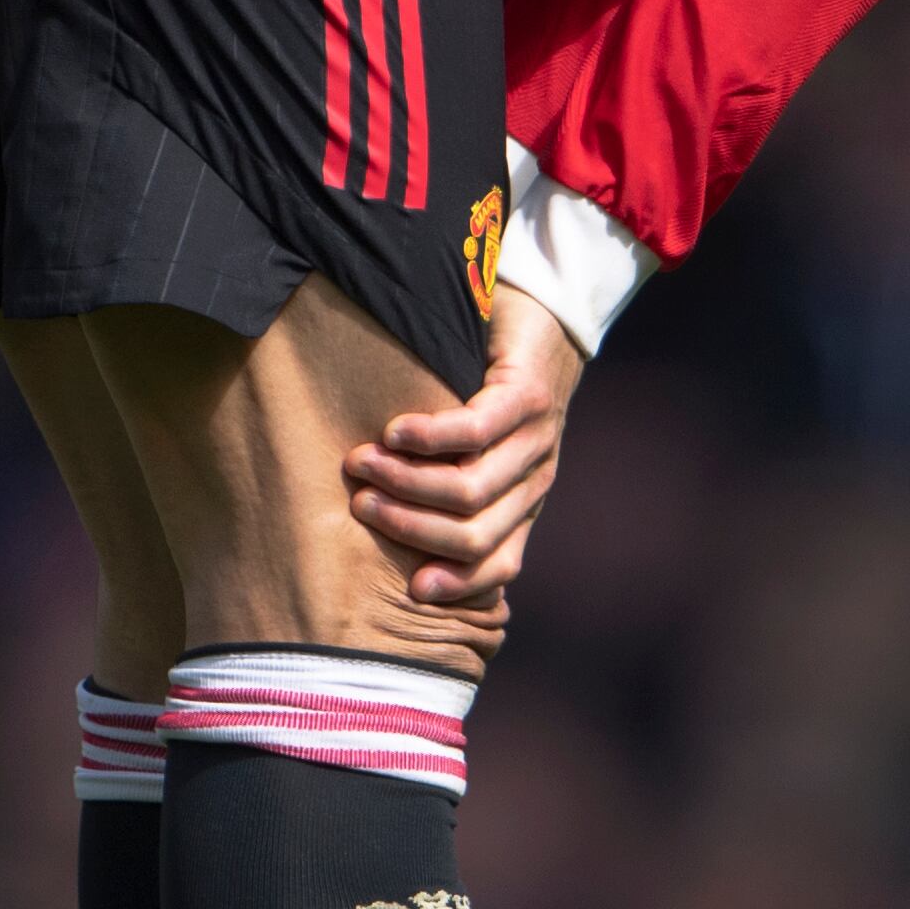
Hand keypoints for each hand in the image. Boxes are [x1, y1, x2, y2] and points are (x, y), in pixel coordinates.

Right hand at [345, 286, 587, 605]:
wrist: (549, 319)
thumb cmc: (496, 388)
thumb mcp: (486, 452)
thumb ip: (458, 488)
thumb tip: (395, 536)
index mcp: (525, 502)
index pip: (500, 563)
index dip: (457, 583)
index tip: (411, 588)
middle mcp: (536, 478)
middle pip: (473, 534)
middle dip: (409, 527)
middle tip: (360, 504)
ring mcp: (536, 439)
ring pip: (468, 489)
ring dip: (405, 482)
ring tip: (362, 462)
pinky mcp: (528, 397)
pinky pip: (473, 432)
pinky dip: (427, 438)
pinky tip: (395, 432)